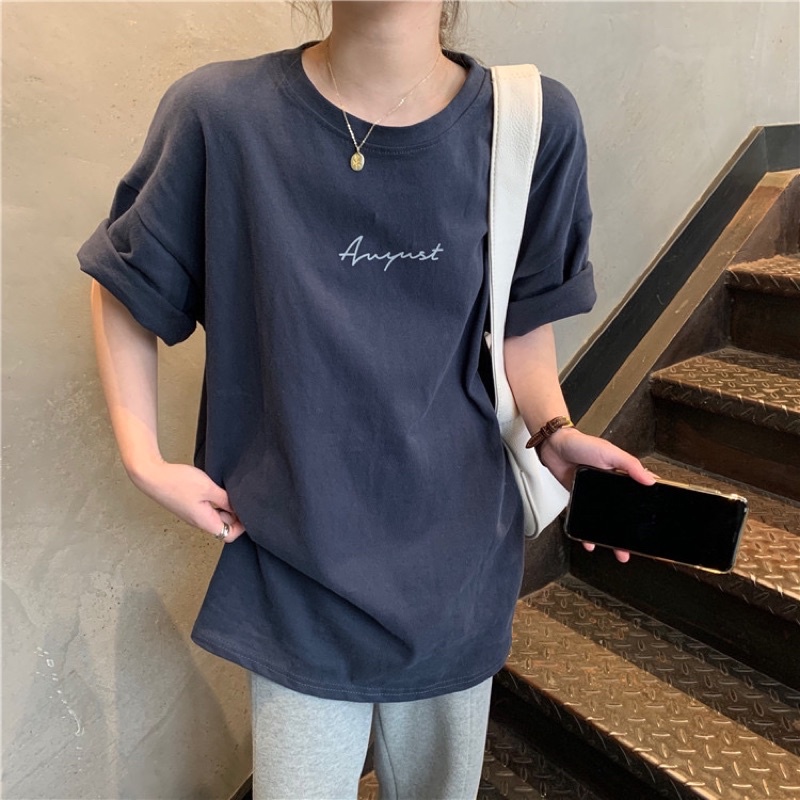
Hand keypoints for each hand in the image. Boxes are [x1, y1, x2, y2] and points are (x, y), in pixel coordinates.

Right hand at [128, 458, 245, 542]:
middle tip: (240, 498)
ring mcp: (192, 513)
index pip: (229, 535)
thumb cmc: (178, 482)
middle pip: (223, 526)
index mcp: (204, 521)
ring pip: (215, 516)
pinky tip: (217, 488)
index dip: (242, 526)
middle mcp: (198, 521)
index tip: (248, 511)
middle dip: (235, 515)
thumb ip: (226, 499)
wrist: (151, 476)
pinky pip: (206, 508)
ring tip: (229, 491)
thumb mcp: (208, 488)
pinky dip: (215, 501)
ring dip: (225, 507)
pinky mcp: (187, 505)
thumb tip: (239, 508)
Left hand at [538, 427, 655, 562]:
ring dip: (610, 536)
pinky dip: (587, 532)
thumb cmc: (582, 444)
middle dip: (629, 532)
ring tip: (618, 551)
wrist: (554, 446)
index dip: (646, 511)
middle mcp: (609, 487)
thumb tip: (651, 479)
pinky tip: (590, 542)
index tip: (652, 526)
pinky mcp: (580, 499)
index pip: (639, 496)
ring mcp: (595, 495)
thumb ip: (631, 465)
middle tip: (634, 547)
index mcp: (621, 476)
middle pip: (623, 513)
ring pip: (606, 520)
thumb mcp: (610, 453)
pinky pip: (586, 519)